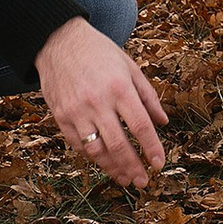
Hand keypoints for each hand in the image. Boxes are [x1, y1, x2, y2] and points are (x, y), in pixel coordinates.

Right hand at [36, 18, 167, 184]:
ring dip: (113, 168)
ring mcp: (77, 111)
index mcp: (120, 88)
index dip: (152, 148)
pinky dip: (93, 157)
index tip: (159, 163)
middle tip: (144, 182)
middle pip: (119, 144)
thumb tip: (163, 122)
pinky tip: (105, 163)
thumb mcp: (130, 66)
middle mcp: (98, 102)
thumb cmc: (99, 53)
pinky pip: (78, 145)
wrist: (59, 42)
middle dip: (133, 167)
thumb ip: (148, 96)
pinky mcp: (61, 116)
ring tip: (125, 179)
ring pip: (97, 150)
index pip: (140, 126)